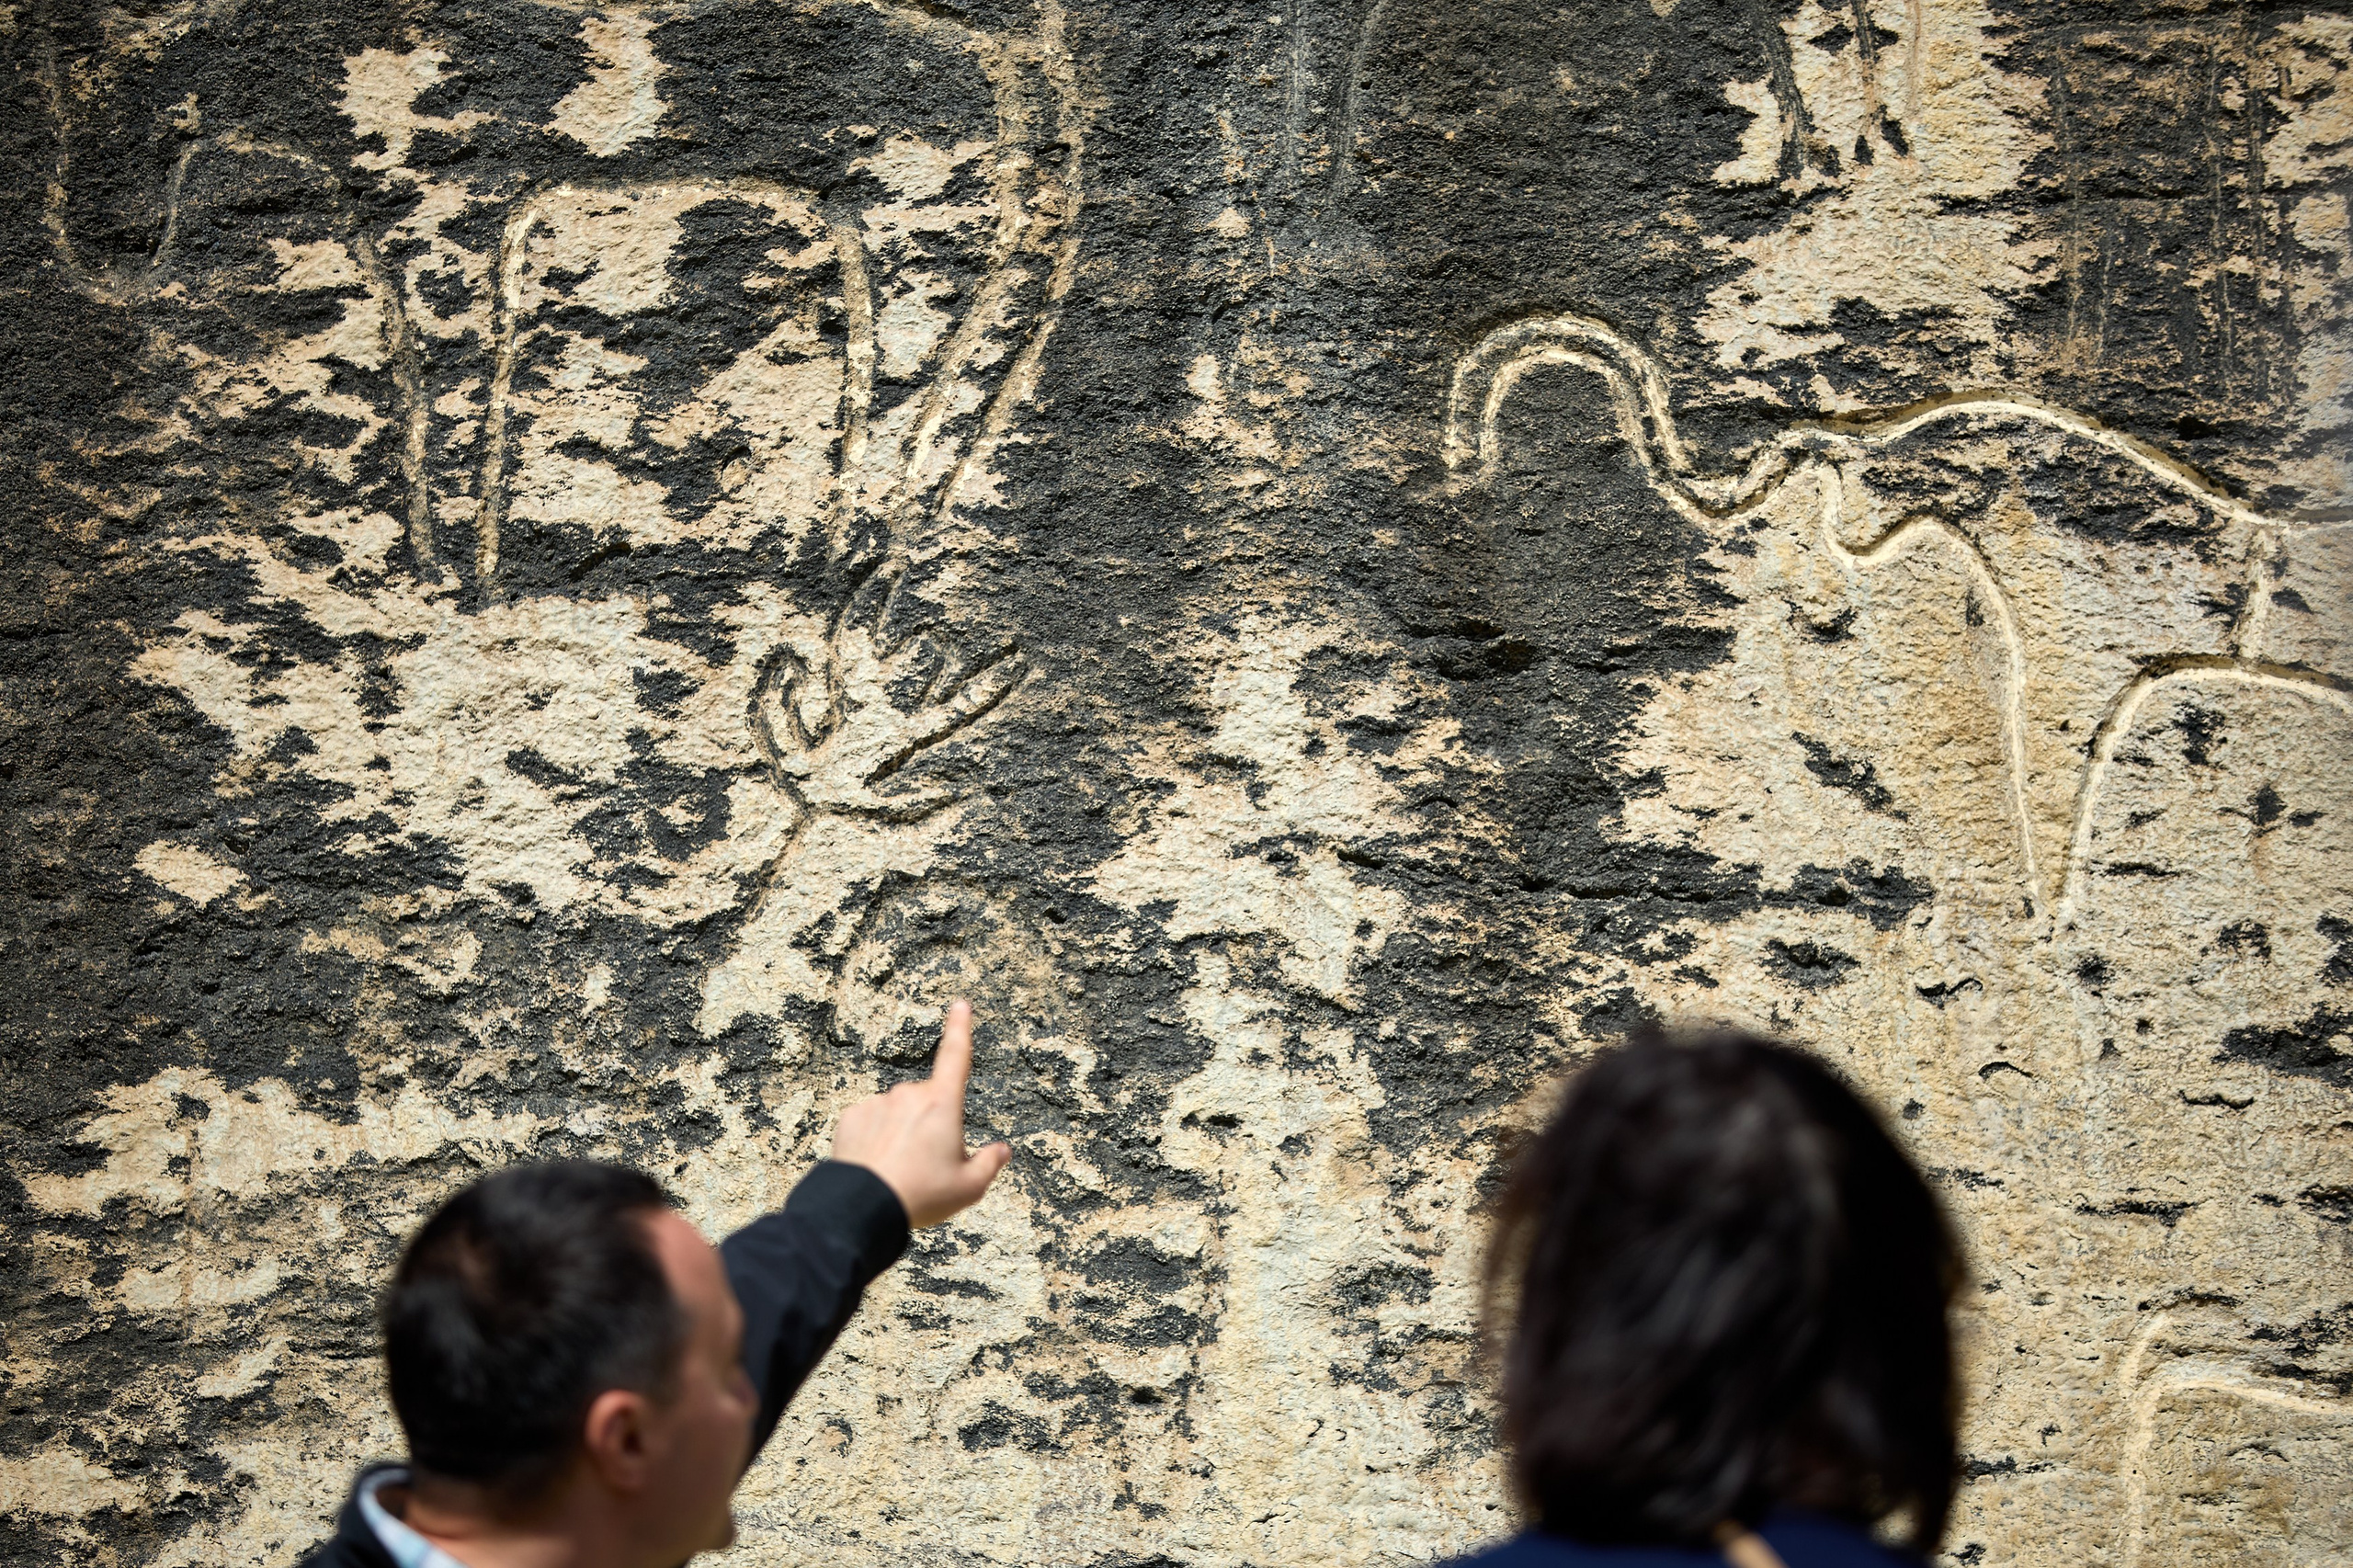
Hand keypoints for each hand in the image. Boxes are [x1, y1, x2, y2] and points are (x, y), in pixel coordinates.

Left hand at [831, 999, 1011, 1226]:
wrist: (863, 1207)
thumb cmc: (921, 1195)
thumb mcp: (968, 1187)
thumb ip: (990, 1164)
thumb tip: (1003, 1151)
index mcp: (942, 1103)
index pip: (956, 1056)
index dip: (960, 1028)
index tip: (960, 1004)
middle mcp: (909, 1094)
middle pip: (927, 1103)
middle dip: (929, 1126)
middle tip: (926, 1168)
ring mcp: (878, 1103)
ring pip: (897, 1113)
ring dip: (900, 1133)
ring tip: (898, 1172)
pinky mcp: (852, 1116)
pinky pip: (871, 1122)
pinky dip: (875, 1138)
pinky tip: (876, 1165)